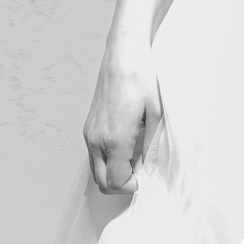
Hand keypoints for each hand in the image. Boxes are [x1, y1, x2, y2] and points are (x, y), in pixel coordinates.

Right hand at [83, 42, 162, 193]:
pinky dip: (106, 162)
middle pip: (101, 182)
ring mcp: (89, 133)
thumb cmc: (142, 80)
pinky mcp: (87, 127)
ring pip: (95, 171)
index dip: (130, 187)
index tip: (143, 179)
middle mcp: (97, 139)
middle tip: (139, 176)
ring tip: (133, 162)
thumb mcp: (155, 114)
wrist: (122, 56)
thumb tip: (147, 166)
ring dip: (112, 175)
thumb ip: (150, 145)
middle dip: (120, 186)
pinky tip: (124, 150)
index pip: (115, 181)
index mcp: (115, 139)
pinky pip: (94, 156)